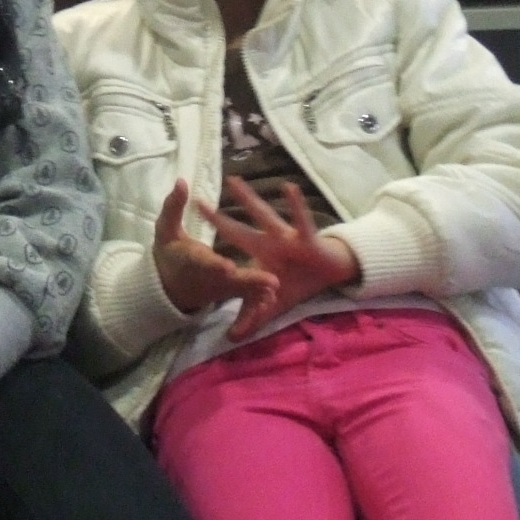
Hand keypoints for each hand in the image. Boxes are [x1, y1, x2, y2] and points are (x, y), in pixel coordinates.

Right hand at [151, 180, 277, 317]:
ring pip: (242, 290)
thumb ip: (173, 207)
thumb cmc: (170, 254)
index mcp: (192, 261)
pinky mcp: (232, 293)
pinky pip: (246, 296)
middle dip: (249, 280)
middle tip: (271, 281)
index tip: (228, 267)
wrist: (170, 289)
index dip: (216, 265)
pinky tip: (275, 296)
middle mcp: (209, 277)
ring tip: (278, 286)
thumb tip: (181, 181)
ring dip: (260, 289)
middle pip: (230, 280)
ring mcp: (222, 288)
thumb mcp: (165, 230)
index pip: (204, 262)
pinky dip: (258, 298)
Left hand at [198, 178, 359, 341]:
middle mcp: (268, 242)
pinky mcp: (307, 239)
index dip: (210, 252)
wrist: (331, 271)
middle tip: (197, 204)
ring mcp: (286, 238)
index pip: (229, 253)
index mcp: (258, 254)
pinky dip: (296, 206)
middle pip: (238, 230)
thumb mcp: (273, 303)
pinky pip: (301, 221)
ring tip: (233, 181)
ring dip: (248, 201)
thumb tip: (231, 338)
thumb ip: (252, 317)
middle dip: (219, 221)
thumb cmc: (299, 280)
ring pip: (263, 216)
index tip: (188, 245)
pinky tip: (289, 188)